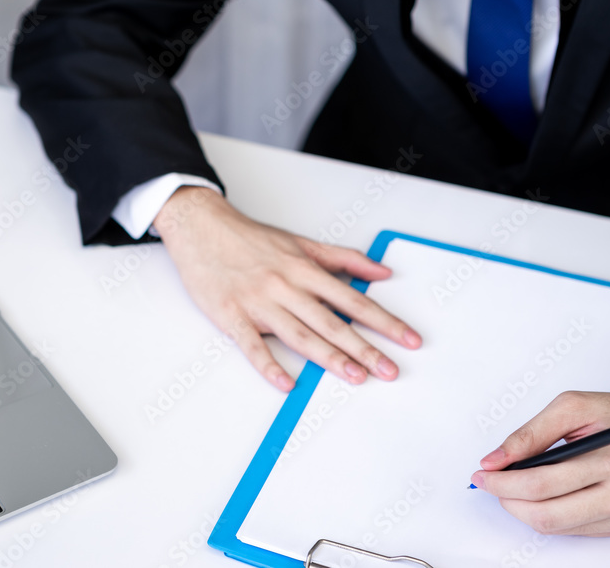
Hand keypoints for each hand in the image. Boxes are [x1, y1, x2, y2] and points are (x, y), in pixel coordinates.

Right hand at [153, 186, 421, 391]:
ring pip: (299, 334)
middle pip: (332, 322)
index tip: (407, 338)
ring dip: (329, 358)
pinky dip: (268, 365)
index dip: (383, 320)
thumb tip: (381, 272)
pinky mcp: (231, 315)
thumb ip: (343, 258)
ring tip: (356, 376)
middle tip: (389, 369)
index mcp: (304, 269)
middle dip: (364, 347)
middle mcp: (286, 286)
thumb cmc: (249, 238)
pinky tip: (285, 383)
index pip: (353, 299)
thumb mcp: (300, 242)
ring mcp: (258, 302)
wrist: (201, 226)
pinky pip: (252, 345)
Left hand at [470, 386, 609, 535]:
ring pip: (558, 527)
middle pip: (546, 513)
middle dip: (507, 500)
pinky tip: (541, 496)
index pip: (541, 482)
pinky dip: (550, 514)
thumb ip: (533, 432)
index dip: (503, 482)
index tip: (483, 473)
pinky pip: (575, 529)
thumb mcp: (577, 406)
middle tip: (491, 484)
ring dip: (524, 511)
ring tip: (511, 489)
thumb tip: (497, 458)